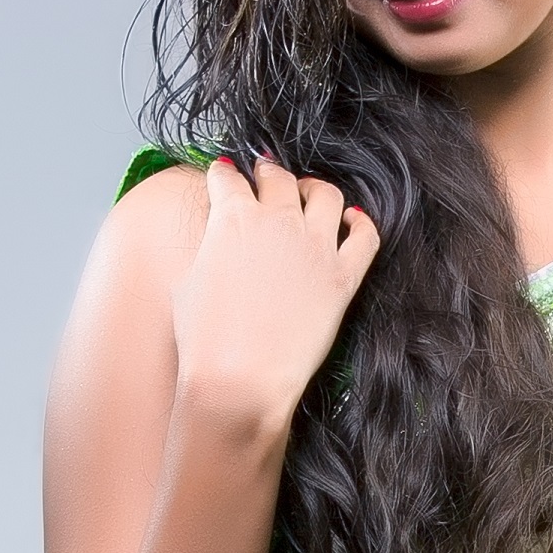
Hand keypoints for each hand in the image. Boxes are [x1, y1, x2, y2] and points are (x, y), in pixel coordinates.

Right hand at [172, 153, 379, 438]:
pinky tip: (352, 221)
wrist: (239, 378)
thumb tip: (218, 245)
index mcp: (232, 217)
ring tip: (308, 195)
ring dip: (314, 189)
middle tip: (266, 178)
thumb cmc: (205, 340)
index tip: (225, 179)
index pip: (228, 178)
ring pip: (325, 195)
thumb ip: (209, 250)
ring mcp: (314, 246)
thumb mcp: (188, 282)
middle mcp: (277, 221)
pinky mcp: (343, 277)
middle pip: (277, 178)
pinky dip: (360, 223)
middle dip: (268, 173)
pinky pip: (364, 237)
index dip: (224, 176)